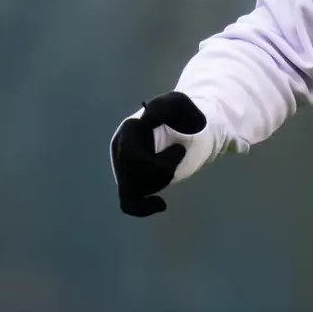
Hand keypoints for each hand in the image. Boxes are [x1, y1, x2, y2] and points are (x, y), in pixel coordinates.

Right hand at [113, 92, 207, 217]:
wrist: (192, 127)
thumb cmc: (184, 114)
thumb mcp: (177, 104)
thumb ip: (162, 107)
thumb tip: (147, 117)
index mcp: (128, 131)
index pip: (131, 157)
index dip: (158, 162)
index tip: (180, 150)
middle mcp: (121, 150)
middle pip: (130, 174)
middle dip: (161, 171)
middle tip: (180, 155)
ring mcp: (125, 167)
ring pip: (131, 190)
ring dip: (158, 183)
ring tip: (173, 166)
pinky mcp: (134, 182)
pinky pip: (128, 203)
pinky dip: (142, 208)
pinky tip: (161, 204)